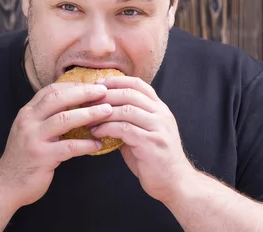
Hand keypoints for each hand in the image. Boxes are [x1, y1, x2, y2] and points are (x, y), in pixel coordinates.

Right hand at [0, 82, 112, 208]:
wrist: (6, 184)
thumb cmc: (24, 157)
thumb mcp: (30, 130)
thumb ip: (46, 117)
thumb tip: (74, 105)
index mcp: (27, 113)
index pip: (51, 90)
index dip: (74, 86)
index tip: (92, 86)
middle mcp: (28, 121)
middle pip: (59, 99)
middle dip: (84, 93)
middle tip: (104, 92)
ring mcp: (34, 139)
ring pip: (65, 119)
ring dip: (89, 113)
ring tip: (107, 112)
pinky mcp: (42, 157)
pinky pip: (69, 147)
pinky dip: (86, 144)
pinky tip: (98, 144)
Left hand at [89, 76, 194, 202]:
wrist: (175, 182)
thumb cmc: (155, 158)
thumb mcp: (144, 132)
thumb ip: (129, 120)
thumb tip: (102, 110)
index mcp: (160, 109)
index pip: (138, 84)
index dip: (117, 81)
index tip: (98, 84)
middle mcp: (161, 114)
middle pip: (130, 93)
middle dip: (106, 94)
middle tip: (87, 100)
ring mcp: (158, 128)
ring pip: (127, 109)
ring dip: (103, 112)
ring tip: (88, 117)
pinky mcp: (151, 143)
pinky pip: (124, 129)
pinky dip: (107, 128)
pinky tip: (96, 132)